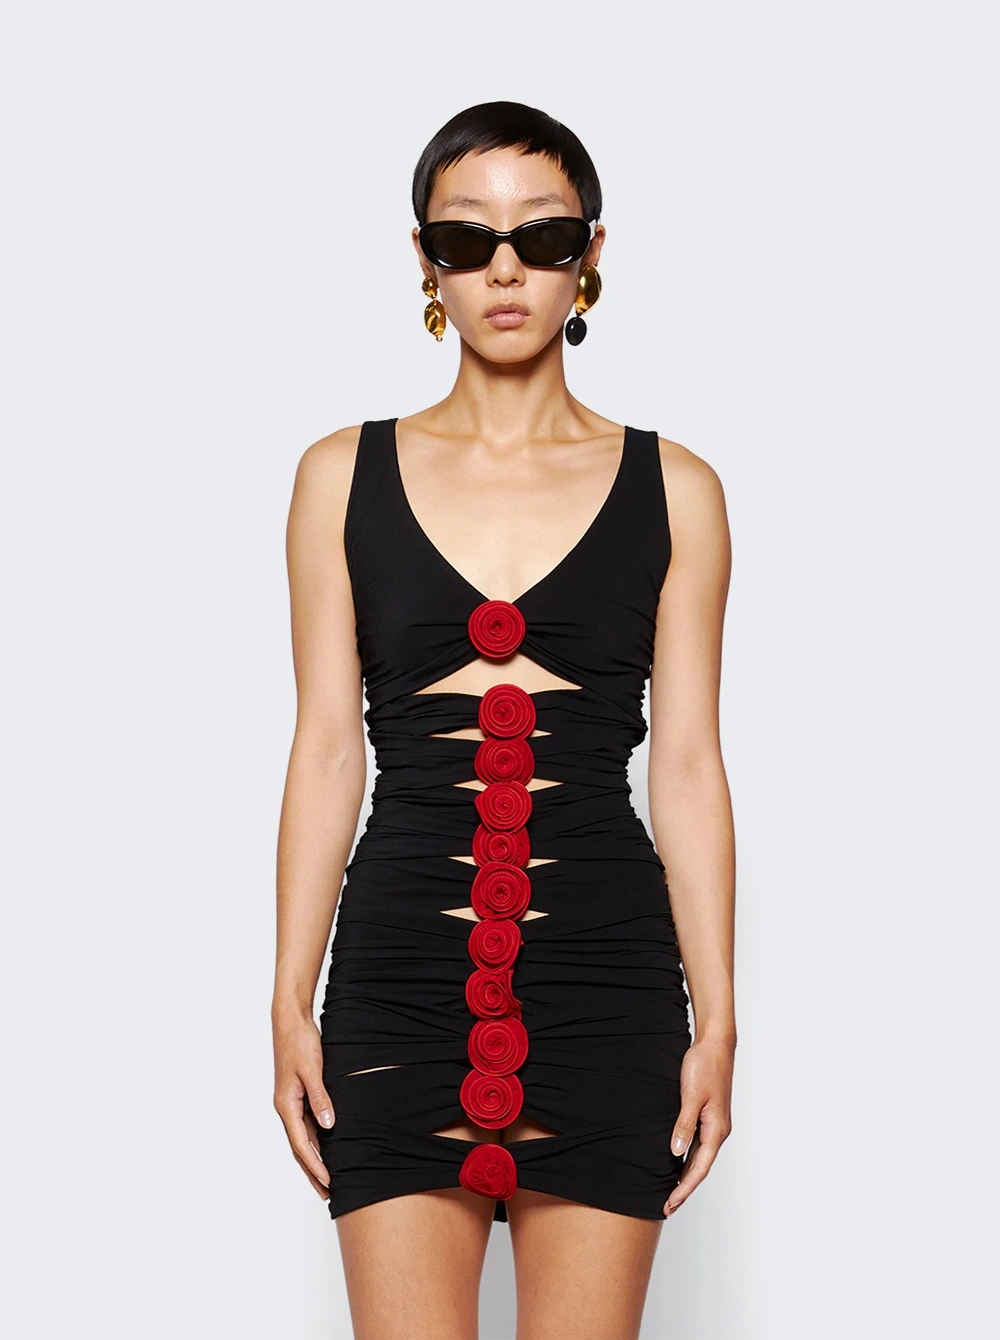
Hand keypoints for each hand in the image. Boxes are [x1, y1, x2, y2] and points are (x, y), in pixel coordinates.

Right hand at [273, 1013, 334, 1199]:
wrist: (290, 1021)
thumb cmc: (300, 1042)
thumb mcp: (312, 1070)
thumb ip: (320, 1098)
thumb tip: (329, 1126)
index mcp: (286, 1105)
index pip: (302, 1144)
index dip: (315, 1165)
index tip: (328, 1183)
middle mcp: (286, 1107)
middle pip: (300, 1147)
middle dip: (313, 1171)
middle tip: (327, 1193)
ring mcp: (291, 1101)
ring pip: (303, 1137)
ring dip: (315, 1157)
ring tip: (328, 1177)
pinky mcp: (297, 1094)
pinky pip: (307, 1123)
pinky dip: (316, 1139)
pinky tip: (327, 1146)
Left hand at [664, 1034, 733, 1216]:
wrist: (715, 1044)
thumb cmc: (704, 1066)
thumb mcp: (690, 1096)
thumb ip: (683, 1125)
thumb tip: (676, 1153)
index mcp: (716, 1129)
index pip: (698, 1169)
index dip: (683, 1189)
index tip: (669, 1205)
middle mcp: (719, 1130)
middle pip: (700, 1168)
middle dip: (684, 1189)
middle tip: (666, 1207)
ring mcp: (715, 1123)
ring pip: (699, 1157)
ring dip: (685, 1175)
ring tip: (670, 1191)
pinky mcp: (710, 1115)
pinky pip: (699, 1144)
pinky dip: (688, 1158)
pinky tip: (677, 1161)